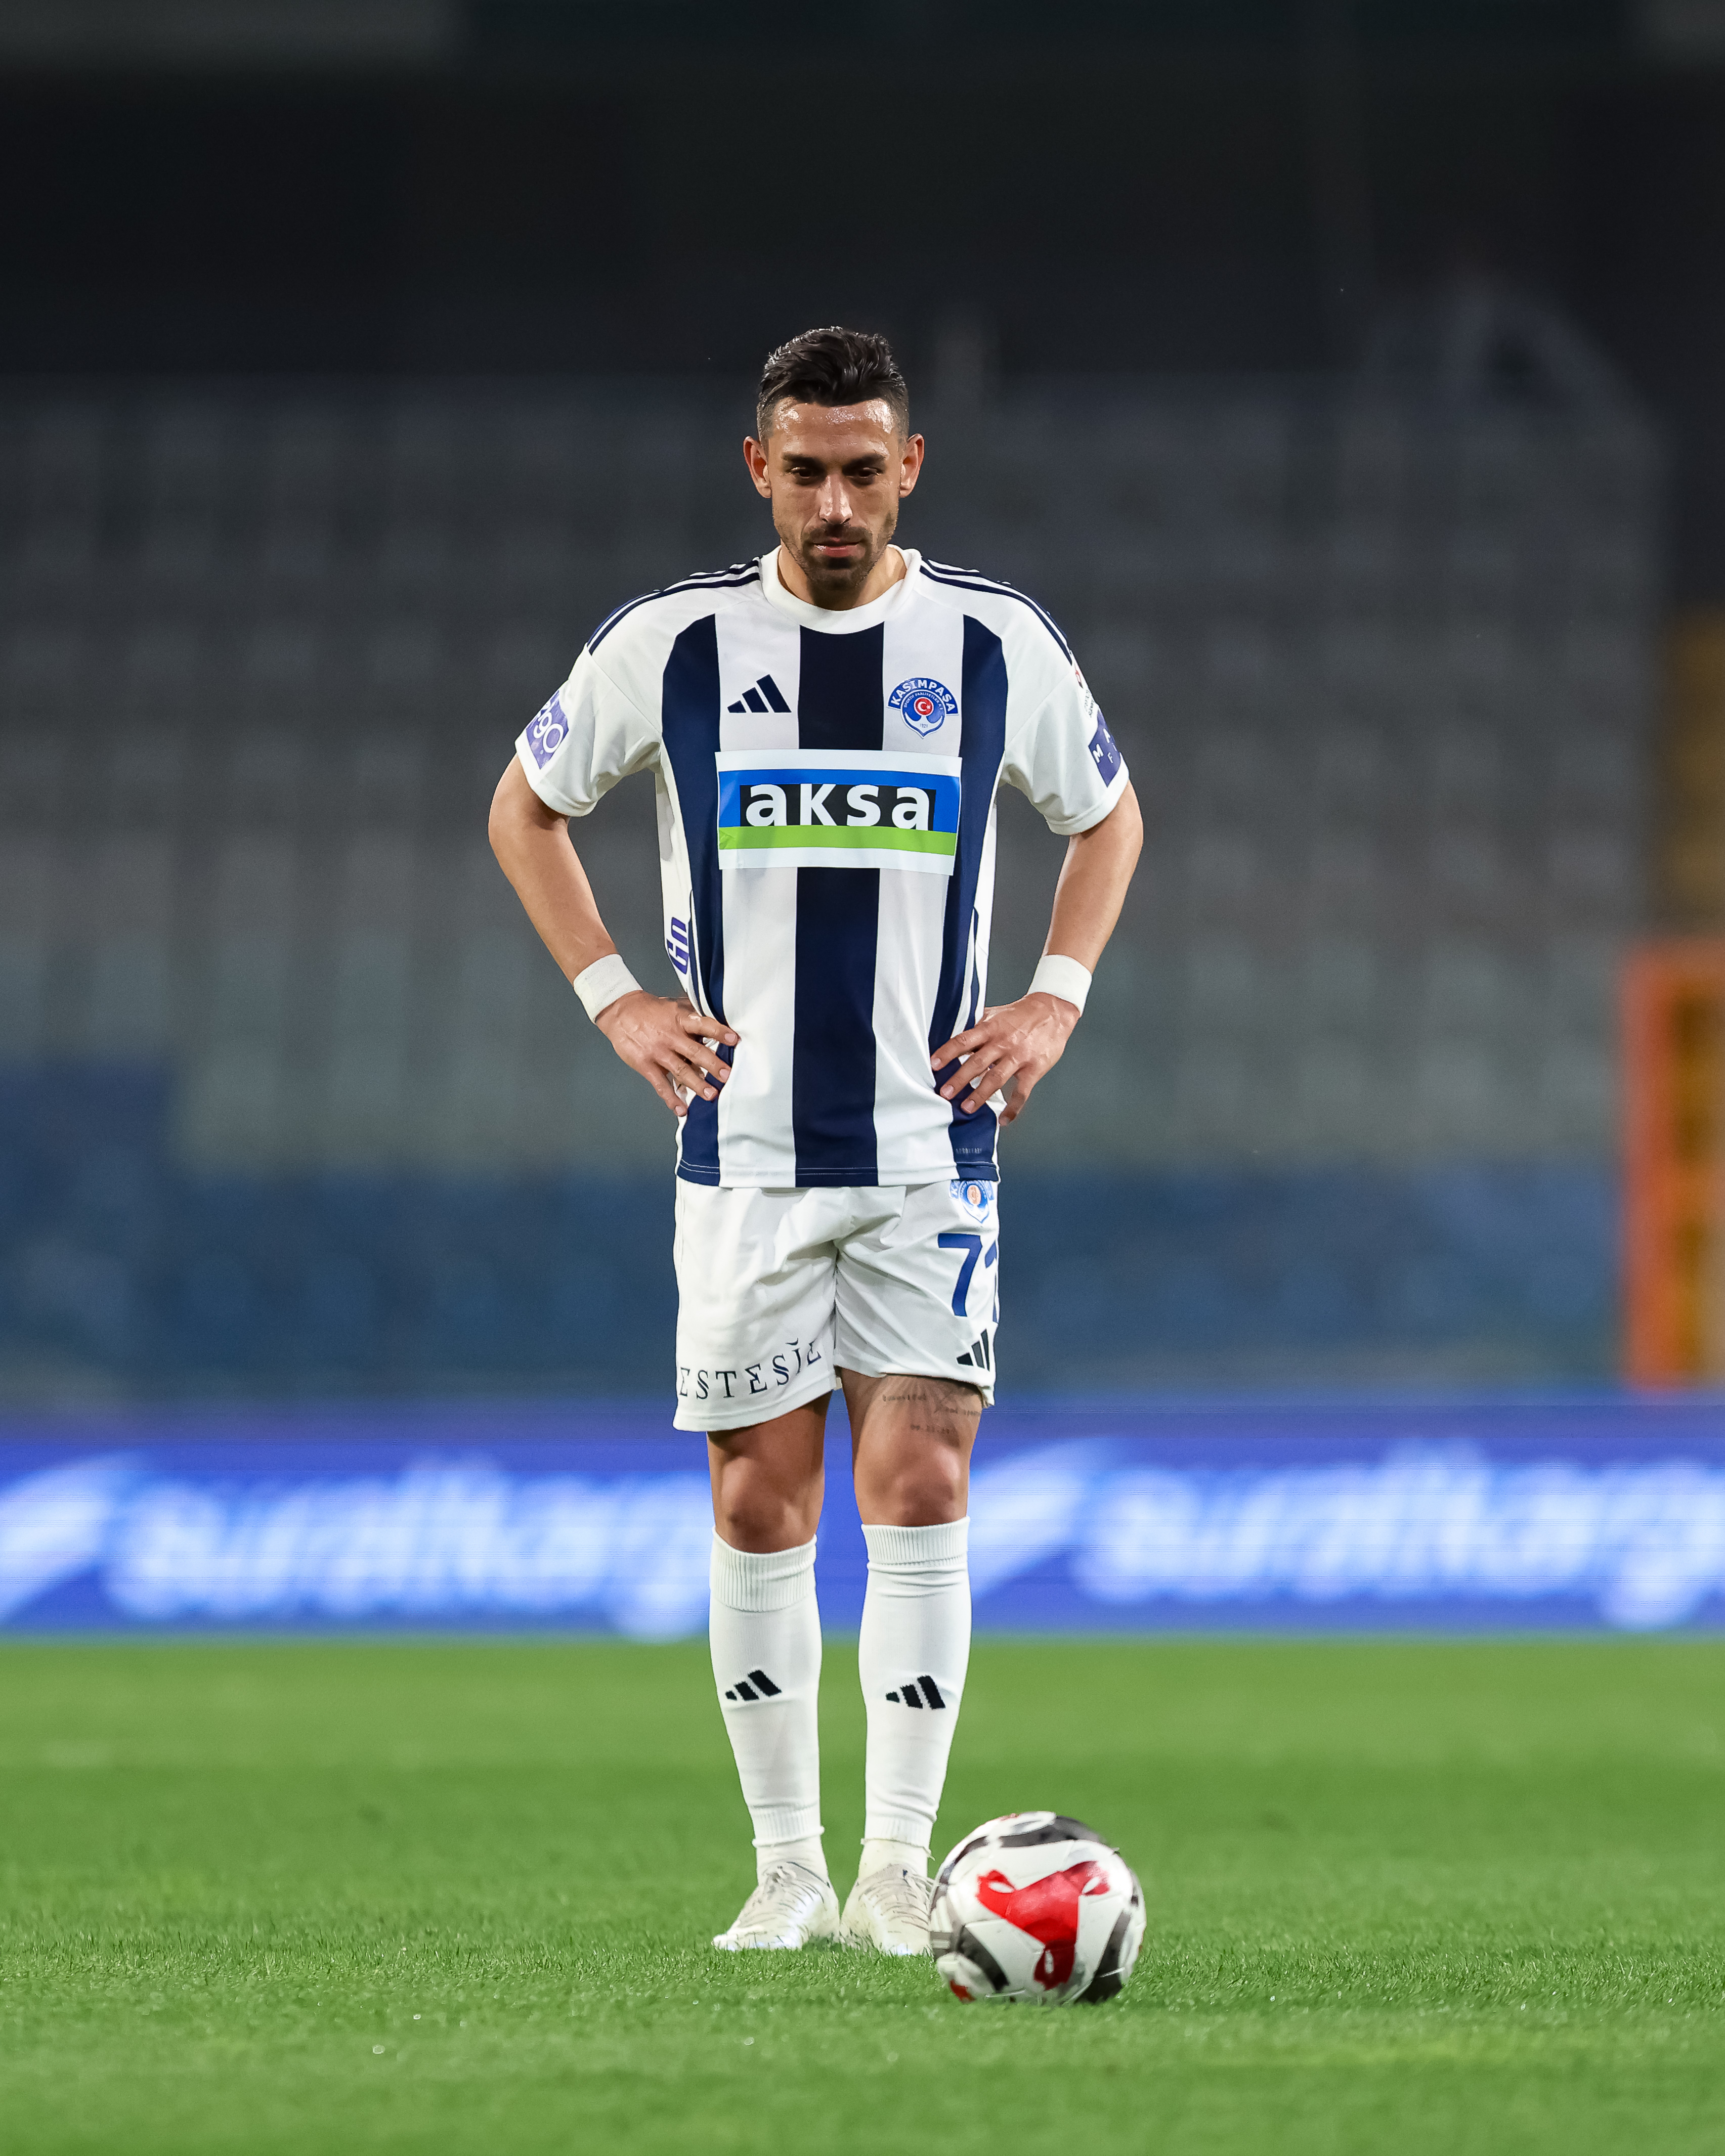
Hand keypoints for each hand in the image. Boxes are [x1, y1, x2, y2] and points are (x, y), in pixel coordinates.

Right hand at [596, 992, 737, 1117]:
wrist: (620, 1011)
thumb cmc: (650, 1009)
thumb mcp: (673, 1005)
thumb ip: (692, 1012)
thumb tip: (716, 1014)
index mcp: (679, 1020)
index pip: (703, 1024)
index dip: (719, 1031)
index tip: (734, 1039)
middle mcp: (670, 1037)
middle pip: (695, 1052)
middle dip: (713, 1065)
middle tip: (726, 1075)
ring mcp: (658, 1052)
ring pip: (680, 1071)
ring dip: (697, 1084)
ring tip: (711, 1095)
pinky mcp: (646, 1065)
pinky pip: (660, 1085)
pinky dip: (671, 1098)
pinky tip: (681, 1109)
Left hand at [930, 991, 1077, 1126]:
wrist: (1053, 1011)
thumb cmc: (1022, 1013)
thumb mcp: (996, 1014)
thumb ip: (976, 1024)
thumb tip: (952, 1030)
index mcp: (990, 1028)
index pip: (964, 1040)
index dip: (948, 1052)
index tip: (934, 1064)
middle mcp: (1003, 1042)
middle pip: (977, 1062)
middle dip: (960, 1079)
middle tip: (945, 1093)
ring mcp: (1019, 1056)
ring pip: (996, 1078)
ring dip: (980, 1095)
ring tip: (967, 1108)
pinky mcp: (1034, 1069)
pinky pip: (1021, 1092)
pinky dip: (1013, 1108)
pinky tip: (1003, 1120)